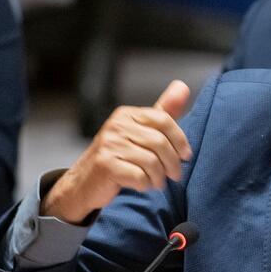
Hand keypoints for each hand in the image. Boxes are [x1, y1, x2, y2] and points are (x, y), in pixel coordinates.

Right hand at [44, 80, 191, 223]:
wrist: (84, 183)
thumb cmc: (117, 157)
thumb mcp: (139, 131)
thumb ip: (162, 112)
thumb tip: (183, 86)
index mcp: (127, 114)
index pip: (164, 120)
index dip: (180, 140)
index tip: (186, 155)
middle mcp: (116, 125)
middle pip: (160, 143)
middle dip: (173, 163)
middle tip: (175, 175)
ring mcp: (109, 144)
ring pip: (151, 162)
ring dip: (159, 178)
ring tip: (157, 182)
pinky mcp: (105, 165)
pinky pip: (139, 177)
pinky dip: (145, 185)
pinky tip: (141, 185)